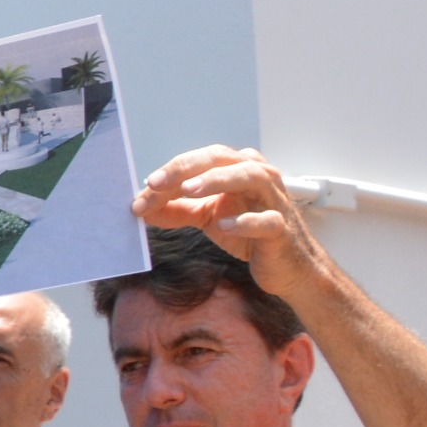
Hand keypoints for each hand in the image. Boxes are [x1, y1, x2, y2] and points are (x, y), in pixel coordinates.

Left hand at [133, 146, 327, 301]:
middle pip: (222, 159)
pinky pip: (266, 220)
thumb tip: (140, 206)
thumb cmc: (249, 234)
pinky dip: (245, 220)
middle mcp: (258, 176)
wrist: (287, 267)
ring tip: (188, 191)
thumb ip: (177, 209)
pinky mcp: (281, 228)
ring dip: (217, 180)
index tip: (144, 187)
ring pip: (250, 177)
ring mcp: (274, 200)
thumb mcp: (208, 217)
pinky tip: (224, 226)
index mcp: (238, 169)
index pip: (201, 160)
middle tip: (155, 183)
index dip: (172, 171)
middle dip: (186, 168)